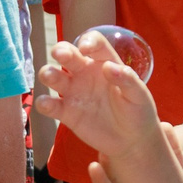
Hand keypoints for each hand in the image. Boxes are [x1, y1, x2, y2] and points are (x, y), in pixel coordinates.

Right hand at [32, 28, 162, 158]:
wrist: (132, 140)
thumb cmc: (138, 111)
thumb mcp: (139, 95)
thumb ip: (127, 79)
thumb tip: (108, 67)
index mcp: (104, 63)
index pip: (94, 44)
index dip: (88, 41)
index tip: (86, 48)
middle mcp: (85, 73)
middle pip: (67, 54)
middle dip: (61, 50)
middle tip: (60, 54)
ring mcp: (74, 92)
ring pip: (53, 76)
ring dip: (48, 73)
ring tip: (50, 76)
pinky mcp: (66, 112)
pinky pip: (50, 105)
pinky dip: (44, 103)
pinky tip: (46, 104)